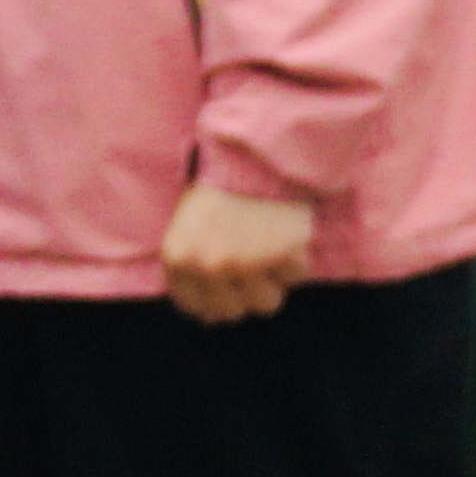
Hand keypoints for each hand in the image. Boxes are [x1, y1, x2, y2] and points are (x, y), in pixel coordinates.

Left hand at [158, 183, 315, 324]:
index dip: (214, 301)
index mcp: (179, 259)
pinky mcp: (286, 252)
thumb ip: (193, 270)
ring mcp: (249, 262)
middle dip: (244, 294)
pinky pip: (296, 277)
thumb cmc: (220, 189)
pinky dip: (297, 262)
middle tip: (253, 268)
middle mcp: (211, 266)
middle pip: (233, 310)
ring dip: (272, 283)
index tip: (227, 289)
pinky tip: (289, 238)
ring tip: (273, 254)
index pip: (196, 306)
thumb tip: (211, 320)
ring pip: (266, 302)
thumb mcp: (189, 228)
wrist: (258, 156)